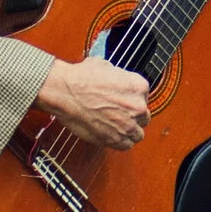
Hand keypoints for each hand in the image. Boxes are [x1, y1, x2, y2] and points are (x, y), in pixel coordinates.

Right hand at [37, 52, 151, 147]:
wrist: (67, 92)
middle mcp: (138, 106)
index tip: (123, 102)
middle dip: (133, 116)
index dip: (132, 100)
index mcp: (139, 86)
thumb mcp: (106, 66)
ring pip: (138, 134)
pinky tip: (111, 135)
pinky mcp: (116, 139)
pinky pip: (126, 145)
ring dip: (128, 131)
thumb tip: (114, 77)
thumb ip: (117, 75)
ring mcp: (128, 124)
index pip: (144, 97)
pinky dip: (119, 142)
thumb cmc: (82, 78)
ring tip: (115, 127)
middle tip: (119, 115)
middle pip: (143, 116)